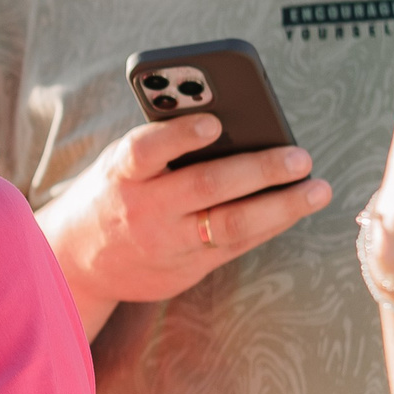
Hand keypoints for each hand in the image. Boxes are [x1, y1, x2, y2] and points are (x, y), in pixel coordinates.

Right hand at [35, 113, 330, 322]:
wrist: (75, 262)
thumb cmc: (113, 193)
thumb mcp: (119, 165)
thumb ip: (161, 147)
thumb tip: (230, 124)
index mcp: (120, 174)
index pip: (144, 151)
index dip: (178, 135)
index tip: (214, 123)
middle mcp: (143, 210)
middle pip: (205, 188)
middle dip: (258, 170)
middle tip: (300, 156)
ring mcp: (166, 244)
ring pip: (231, 225)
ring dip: (281, 206)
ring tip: (317, 189)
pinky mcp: (185, 270)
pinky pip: (236, 246)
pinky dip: (270, 225)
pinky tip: (295, 208)